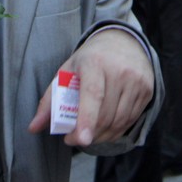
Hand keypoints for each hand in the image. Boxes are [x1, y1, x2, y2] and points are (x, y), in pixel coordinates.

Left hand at [29, 28, 154, 145]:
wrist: (123, 41)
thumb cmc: (90, 60)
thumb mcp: (67, 72)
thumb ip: (50, 100)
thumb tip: (33, 128)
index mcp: (95, 63)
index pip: (92, 95)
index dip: (86, 119)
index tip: (80, 139)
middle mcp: (120, 70)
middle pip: (105, 115)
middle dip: (87, 134)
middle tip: (72, 138)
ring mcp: (137, 80)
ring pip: (119, 122)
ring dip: (101, 136)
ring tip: (88, 134)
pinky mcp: (148, 90)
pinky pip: (131, 120)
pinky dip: (116, 131)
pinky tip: (105, 128)